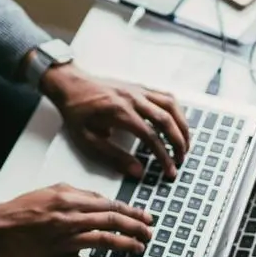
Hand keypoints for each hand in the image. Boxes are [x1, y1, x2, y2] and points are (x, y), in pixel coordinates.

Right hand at [0, 183, 151, 256]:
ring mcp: (63, 242)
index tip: (146, 217)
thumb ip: (79, 194)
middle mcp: (69, 219)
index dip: (132, 212)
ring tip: (140, 248)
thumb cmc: (21, 210)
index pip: (110, 205)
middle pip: (113, 222)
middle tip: (150, 233)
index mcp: (69, 200)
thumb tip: (106, 201)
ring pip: (105, 242)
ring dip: (128, 245)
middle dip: (137, 228)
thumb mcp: (51, 191)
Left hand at [41, 64, 189, 179]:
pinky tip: (178, 124)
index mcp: (119, 113)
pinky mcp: (140, 87)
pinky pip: (166, 96)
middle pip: (167, 120)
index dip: (164, 156)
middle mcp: (133, 98)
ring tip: (186, 144)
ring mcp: (139, 90)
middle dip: (179, 143)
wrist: (70, 84)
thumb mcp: (88, 140)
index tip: (170, 171)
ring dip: (183, 126)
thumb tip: (138, 172)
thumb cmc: (77, 113)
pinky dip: (177, 111)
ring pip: (171, 106)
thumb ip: (114, 157)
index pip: (151, 137)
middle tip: (181, 160)